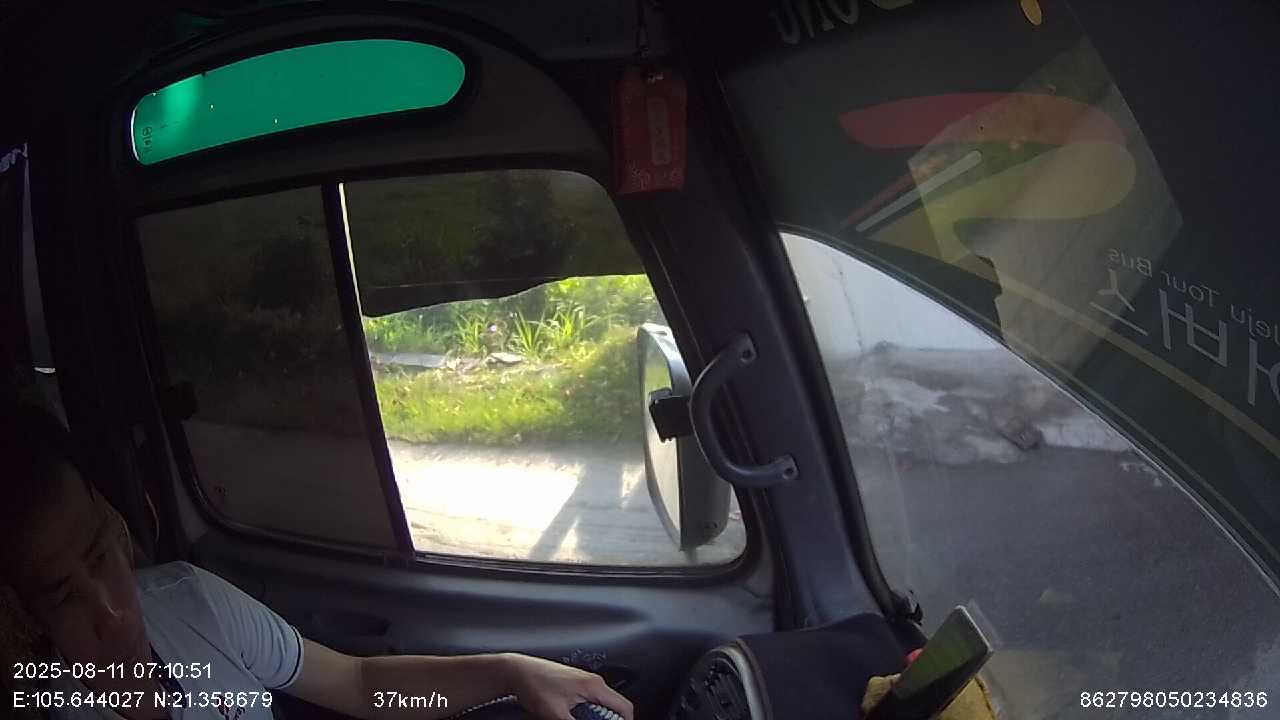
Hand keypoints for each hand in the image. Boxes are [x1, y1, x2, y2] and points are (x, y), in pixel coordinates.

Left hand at [503, 654, 633, 719]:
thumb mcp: (556, 715)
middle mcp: (593, 682)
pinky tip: (569, 717)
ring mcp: (584, 683)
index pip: (625, 708)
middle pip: (613, 708)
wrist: (517, 671)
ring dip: (594, 719)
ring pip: (600, 706)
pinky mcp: (574, 686)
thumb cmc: (534, 685)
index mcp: (595, 686)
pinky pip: (589, 703)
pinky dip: (585, 714)